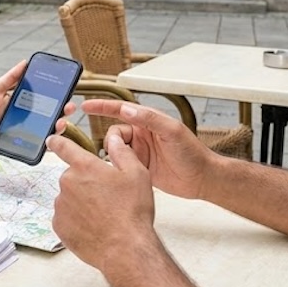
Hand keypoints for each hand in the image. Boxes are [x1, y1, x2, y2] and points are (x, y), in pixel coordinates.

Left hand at [0, 61, 76, 153]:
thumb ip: (10, 78)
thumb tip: (25, 62)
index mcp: (21, 102)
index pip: (44, 99)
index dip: (57, 96)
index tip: (67, 91)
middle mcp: (25, 117)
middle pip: (49, 116)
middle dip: (62, 112)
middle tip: (69, 108)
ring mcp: (23, 132)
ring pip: (45, 131)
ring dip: (56, 128)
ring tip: (60, 123)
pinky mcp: (17, 145)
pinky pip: (33, 146)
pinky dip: (43, 145)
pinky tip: (49, 141)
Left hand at [49, 133, 155, 270]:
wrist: (125, 249)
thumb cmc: (132, 212)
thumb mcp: (136, 174)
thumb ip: (122, 152)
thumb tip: (114, 139)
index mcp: (84, 167)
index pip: (64, 147)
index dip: (57, 141)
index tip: (52, 140)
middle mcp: (67, 183)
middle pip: (72, 176)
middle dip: (85, 182)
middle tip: (106, 196)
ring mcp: (61, 205)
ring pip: (69, 197)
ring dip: (81, 202)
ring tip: (102, 215)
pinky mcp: (59, 225)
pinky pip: (65, 216)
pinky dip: (76, 219)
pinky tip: (93, 225)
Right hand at [80, 100, 213, 199]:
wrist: (202, 179)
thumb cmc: (192, 153)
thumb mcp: (172, 131)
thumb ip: (150, 119)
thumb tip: (127, 109)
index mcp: (148, 121)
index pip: (120, 110)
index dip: (102, 107)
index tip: (85, 107)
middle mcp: (141, 135)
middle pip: (114, 133)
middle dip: (111, 142)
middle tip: (117, 153)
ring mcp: (140, 152)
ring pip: (115, 151)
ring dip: (115, 157)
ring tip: (125, 166)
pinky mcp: (139, 168)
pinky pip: (120, 165)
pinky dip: (118, 168)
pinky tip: (123, 174)